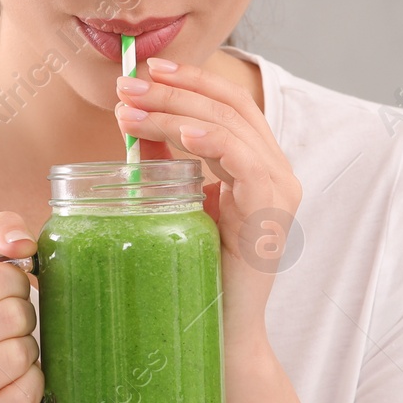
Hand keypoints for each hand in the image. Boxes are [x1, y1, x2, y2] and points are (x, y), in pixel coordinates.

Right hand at [0, 211, 43, 402]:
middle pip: (10, 316)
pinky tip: (12, 387)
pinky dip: (34, 386)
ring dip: (28, 354)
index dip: (16, 283)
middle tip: (8, 331)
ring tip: (8, 358)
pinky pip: (28, 393)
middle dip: (24, 318)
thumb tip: (23, 241)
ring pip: (19, 356)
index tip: (7, 295)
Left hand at [115, 58, 301, 350]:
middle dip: (171, 91)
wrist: (218, 333)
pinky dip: (213, 143)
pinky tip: (181, 136)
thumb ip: (165, 163)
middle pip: (227, 107)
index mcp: (257, 163)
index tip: (146, 69)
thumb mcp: (178, 202)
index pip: (228, 102)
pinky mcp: (270, 214)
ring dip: (174, 113)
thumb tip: (130, 121)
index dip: (190, 79)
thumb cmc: (197, 271)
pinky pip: (245, 164)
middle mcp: (275, 170)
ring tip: (130, 112)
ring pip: (230, 128)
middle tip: (124, 88)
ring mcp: (278, 191)